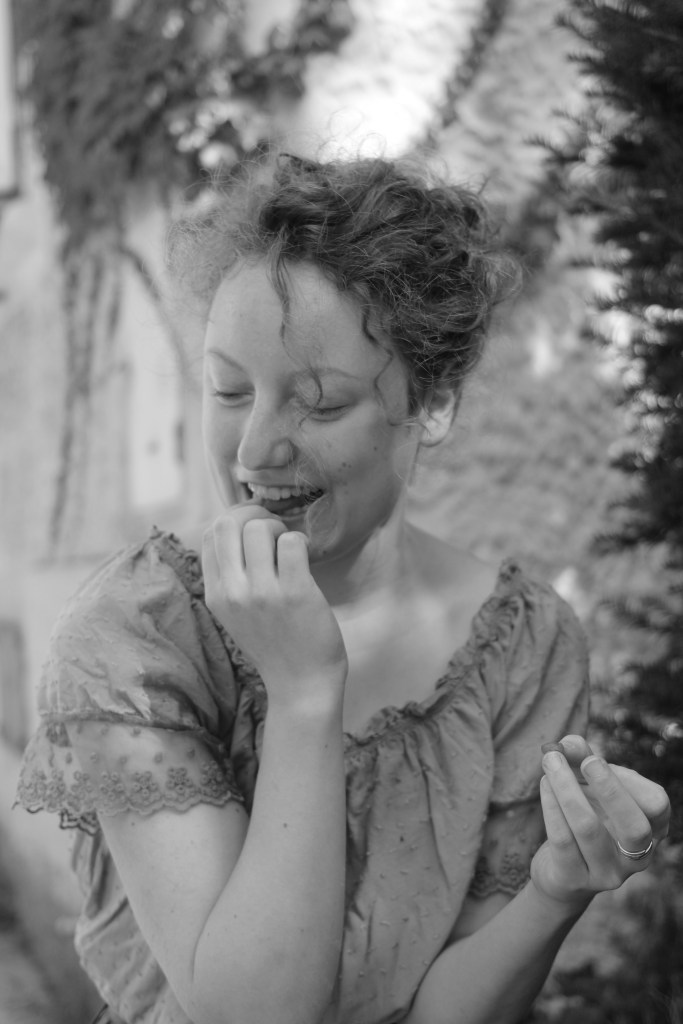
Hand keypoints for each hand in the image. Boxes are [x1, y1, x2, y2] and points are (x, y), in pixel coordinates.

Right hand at [202, 504, 347, 711]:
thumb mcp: (235, 614)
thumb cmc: (274, 644)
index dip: (234, 522)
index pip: (209, 534)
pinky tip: (306, 558)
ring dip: (280, 529)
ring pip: (260, 528)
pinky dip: (302, 542)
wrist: (301, 684)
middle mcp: (233, 592)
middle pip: (228, 523)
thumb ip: (231, 579)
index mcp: (215, 595)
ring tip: (291, 549)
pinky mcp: (295, 592)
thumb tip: (239, 530)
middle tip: (274, 535)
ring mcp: (263, 593)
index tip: (254, 531)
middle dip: (254, 518)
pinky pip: (293, 542)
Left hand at [530, 734, 669, 907]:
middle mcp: (637, 857)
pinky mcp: (575, 880)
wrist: (562, 872)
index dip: (628, 781)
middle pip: (634, 826)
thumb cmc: (585, 816)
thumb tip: (567, 743)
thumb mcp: (588, 784)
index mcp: (651, 831)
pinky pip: (562, 840)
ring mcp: (607, 873)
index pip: (657, 805)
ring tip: (550, 761)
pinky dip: (551, 806)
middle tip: (587, 760)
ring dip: (567, 789)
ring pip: (588, 828)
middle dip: (610, 789)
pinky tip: (544, 784)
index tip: (594, 759)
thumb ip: (581, 757)